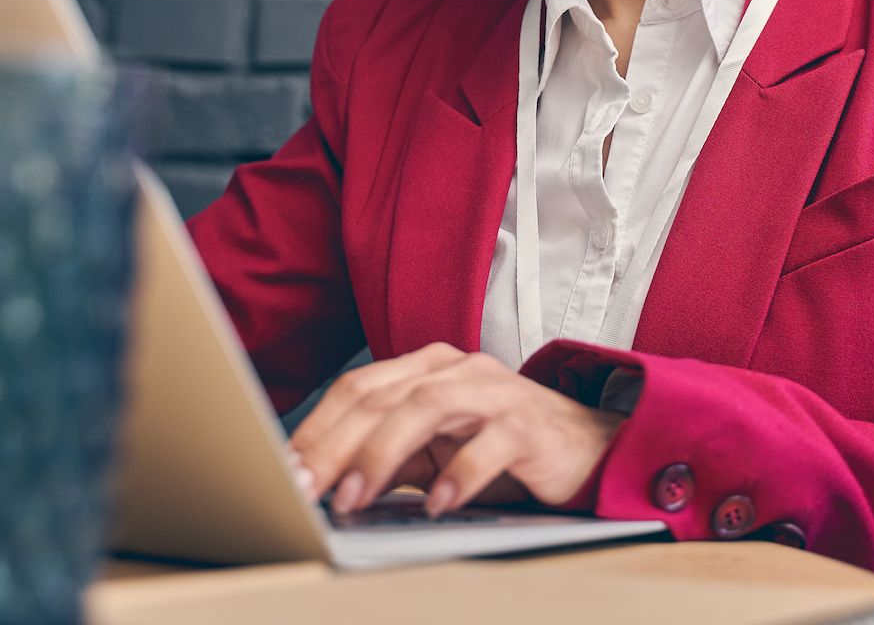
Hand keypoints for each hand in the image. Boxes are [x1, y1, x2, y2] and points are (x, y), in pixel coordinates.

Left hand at [289, 342, 623, 517]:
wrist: (586, 448)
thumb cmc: (502, 447)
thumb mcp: (435, 452)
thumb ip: (387, 458)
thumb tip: (326, 484)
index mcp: (427, 368)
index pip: (358, 388)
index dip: (318, 428)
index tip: (287, 470)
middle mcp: (456, 369)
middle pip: (382, 396)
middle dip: (336, 445)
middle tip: (307, 489)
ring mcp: (494, 391)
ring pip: (425, 406)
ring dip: (383, 454)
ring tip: (356, 496)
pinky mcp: (528, 424)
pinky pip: (488, 443)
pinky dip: (458, 474)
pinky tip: (436, 505)